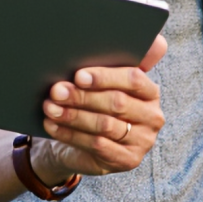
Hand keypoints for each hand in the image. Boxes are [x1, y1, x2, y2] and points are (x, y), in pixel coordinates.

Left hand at [33, 34, 167, 181]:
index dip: (104, 76)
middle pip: (116, 102)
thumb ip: (106, 62)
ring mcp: (143, 141)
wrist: (81, 144)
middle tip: (55, 91)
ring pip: (104, 125)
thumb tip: (107, 41)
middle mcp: (152, 116)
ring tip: (49, 107)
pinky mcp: (129, 160)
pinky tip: (53, 125)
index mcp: (150, 90)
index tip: (78, 75)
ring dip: (73, 115)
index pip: (133, 78)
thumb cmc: (92, 103)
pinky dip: (71, 134)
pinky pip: (97, 145)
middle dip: (82, 96)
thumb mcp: (98, 83)